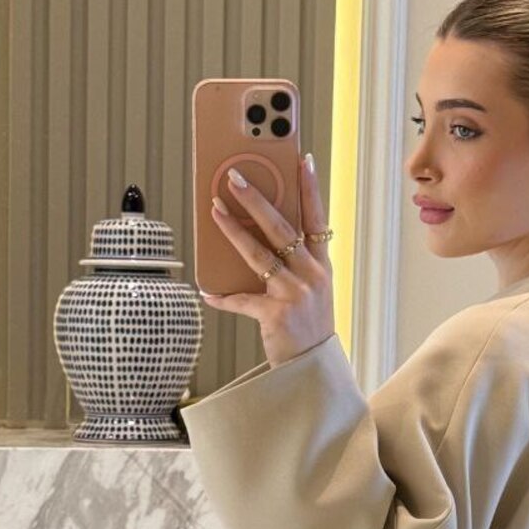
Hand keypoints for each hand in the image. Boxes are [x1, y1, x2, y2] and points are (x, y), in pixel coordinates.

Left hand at [200, 155, 335, 368]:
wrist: (312, 368)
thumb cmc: (306, 326)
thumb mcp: (309, 290)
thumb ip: (291, 264)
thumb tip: (255, 235)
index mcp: (321, 266)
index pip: (316, 218)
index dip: (309, 188)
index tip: (302, 160)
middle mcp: (312, 275)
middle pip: (281, 228)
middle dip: (256, 199)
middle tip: (235, 177)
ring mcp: (296, 294)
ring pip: (259, 254)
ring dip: (232, 230)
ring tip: (214, 210)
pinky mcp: (277, 314)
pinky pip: (242, 299)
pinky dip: (222, 297)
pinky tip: (207, 291)